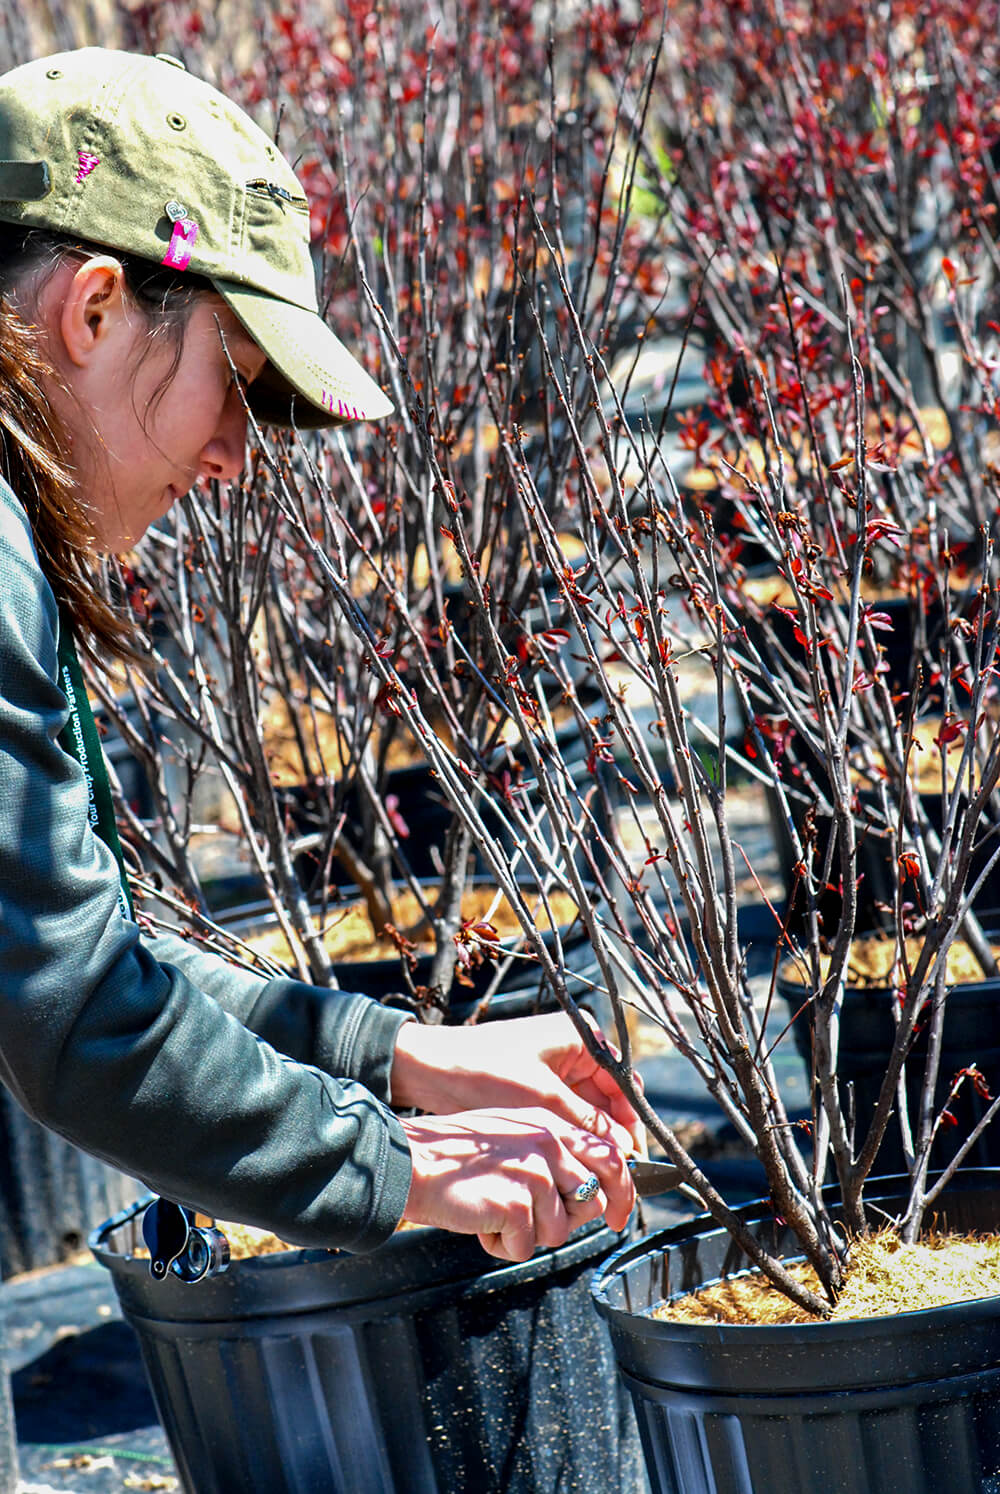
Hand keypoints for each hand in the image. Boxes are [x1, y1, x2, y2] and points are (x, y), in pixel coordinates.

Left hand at [391, 1011, 645, 1154]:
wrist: (429, 1068)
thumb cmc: (484, 1072)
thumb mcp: (544, 1100)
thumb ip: (588, 1123)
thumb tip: (624, 1150)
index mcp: (581, 1037)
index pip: (623, 1085)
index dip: (632, 1126)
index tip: (635, 1163)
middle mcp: (573, 1048)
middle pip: (608, 1100)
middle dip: (612, 1139)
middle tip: (618, 1180)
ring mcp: (555, 1067)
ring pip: (587, 1111)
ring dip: (591, 1142)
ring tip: (595, 1178)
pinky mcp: (536, 1086)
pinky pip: (566, 1114)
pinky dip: (571, 1138)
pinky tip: (573, 1166)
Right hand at [401, 1106, 634, 1260]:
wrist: (412, 1162)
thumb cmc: (457, 1156)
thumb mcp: (514, 1135)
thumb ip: (554, 1153)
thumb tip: (588, 1192)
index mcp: (551, 1124)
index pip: (611, 1158)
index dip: (623, 1193)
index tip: (620, 1217)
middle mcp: (549, 1145)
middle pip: (593, 1201)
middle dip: (569, 1221)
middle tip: (534, 1221)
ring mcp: (535, 1174)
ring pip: (559, 1230)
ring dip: (528, 1233)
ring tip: (495, 1213)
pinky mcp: (517, 1205)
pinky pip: (526, 1246)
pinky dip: (502, 1245)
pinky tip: (481, 1222)